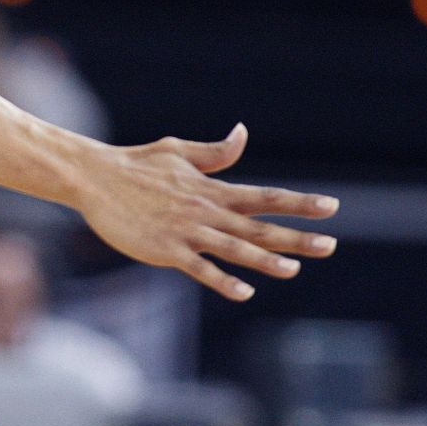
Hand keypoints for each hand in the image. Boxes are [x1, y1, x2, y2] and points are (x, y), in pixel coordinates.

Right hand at [76, 123, 338, 300]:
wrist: (95, 177)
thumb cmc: (136, 163)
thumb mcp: (178, 150)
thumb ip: (215, 152)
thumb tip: (243, 134)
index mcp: (211, 188)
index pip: (264, 196)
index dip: (298, 202)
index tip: (331, 208)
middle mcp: (205, 210)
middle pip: (258, 225)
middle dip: (296, 237)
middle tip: (330, 245)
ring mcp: (186, 231)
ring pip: (234, 247)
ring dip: (265, 259)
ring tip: (294, 269)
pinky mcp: (165, 249)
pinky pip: (199, 268)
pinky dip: (222, 279)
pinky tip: (244, 291)